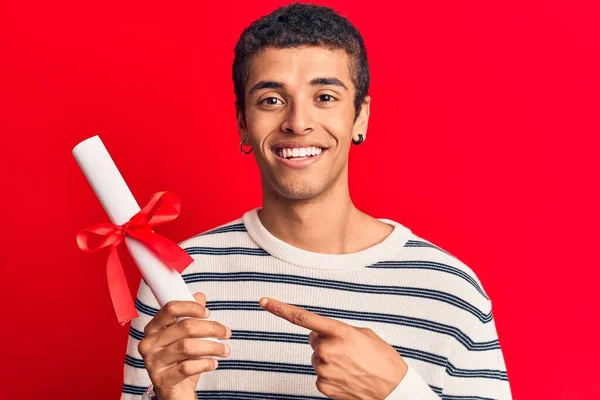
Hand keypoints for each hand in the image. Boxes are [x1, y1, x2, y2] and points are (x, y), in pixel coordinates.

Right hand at [138, 292, 232, 399]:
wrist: (175, 391)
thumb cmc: (180, 360)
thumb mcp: (185, 337)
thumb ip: (190, 316)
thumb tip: (199, 296)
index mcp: (154, 328)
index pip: (170, 308)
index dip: (191, 307)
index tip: (208, 312)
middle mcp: (149, 343)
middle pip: (184, 327)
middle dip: (211, 328)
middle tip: (226, 333)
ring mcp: (153, 362)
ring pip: (187, 347)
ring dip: (212, 346)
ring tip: (225, 350)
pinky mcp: (162, 379)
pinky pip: (187, 368)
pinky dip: (205, 363)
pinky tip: (214, 363)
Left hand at [259, 297, 407, 399]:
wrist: (393, 389)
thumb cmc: (382, 358)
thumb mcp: (363, 334)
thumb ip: (337, 330)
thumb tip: (317, 336)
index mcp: (339, 332)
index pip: (303, 318)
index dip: (280, 309)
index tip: (263, 302)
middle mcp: (327, 350)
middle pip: (314, 340)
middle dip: (326, 342)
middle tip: (348, 350)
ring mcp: (324, 369)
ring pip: (317, 358)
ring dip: (330, 360)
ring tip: (351, 365)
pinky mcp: (323, 386)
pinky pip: (320, 375)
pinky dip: (331, 375)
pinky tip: (347, 377)